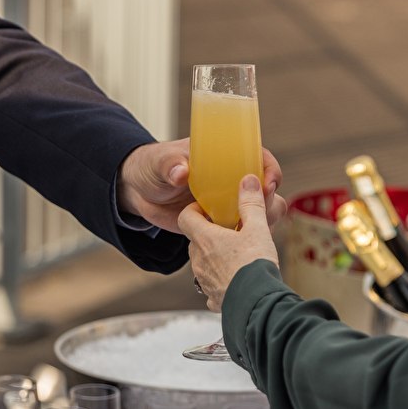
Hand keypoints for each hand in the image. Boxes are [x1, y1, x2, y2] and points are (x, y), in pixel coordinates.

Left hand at [118, 138, 283, 233]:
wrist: (138, 193)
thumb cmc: (151, 168)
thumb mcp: (160, 163)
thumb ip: (170, 166)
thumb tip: (181, 173)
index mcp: (223, 157)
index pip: (258, 158)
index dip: (269, 170)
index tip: (267, 186)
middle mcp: (229, 180)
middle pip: (263, 190)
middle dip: (269, 203)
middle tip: (262, 216)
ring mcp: (225, 203)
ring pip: (256, 214)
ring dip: (260, 225)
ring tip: (251, 237)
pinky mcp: (218, 225)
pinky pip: (238, 233)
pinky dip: (242, 242)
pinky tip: (238, 251)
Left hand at [178, 174, 280, 310]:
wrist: (257, 304)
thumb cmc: (255, 264)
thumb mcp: (257, 228)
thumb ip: (251, 203)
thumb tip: (248, 180)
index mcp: (205, 239)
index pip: (185, 217)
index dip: (194, 210)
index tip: (209, 209)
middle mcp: (199, 261)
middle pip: (196, 241)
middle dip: (209, 234)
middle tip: (229, 231)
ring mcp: (205, 282)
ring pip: (204, 264)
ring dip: (216, 258)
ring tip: (237, 256)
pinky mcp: (214, 299)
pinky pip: (213, 287)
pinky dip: (221, 282)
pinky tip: (237, 281)